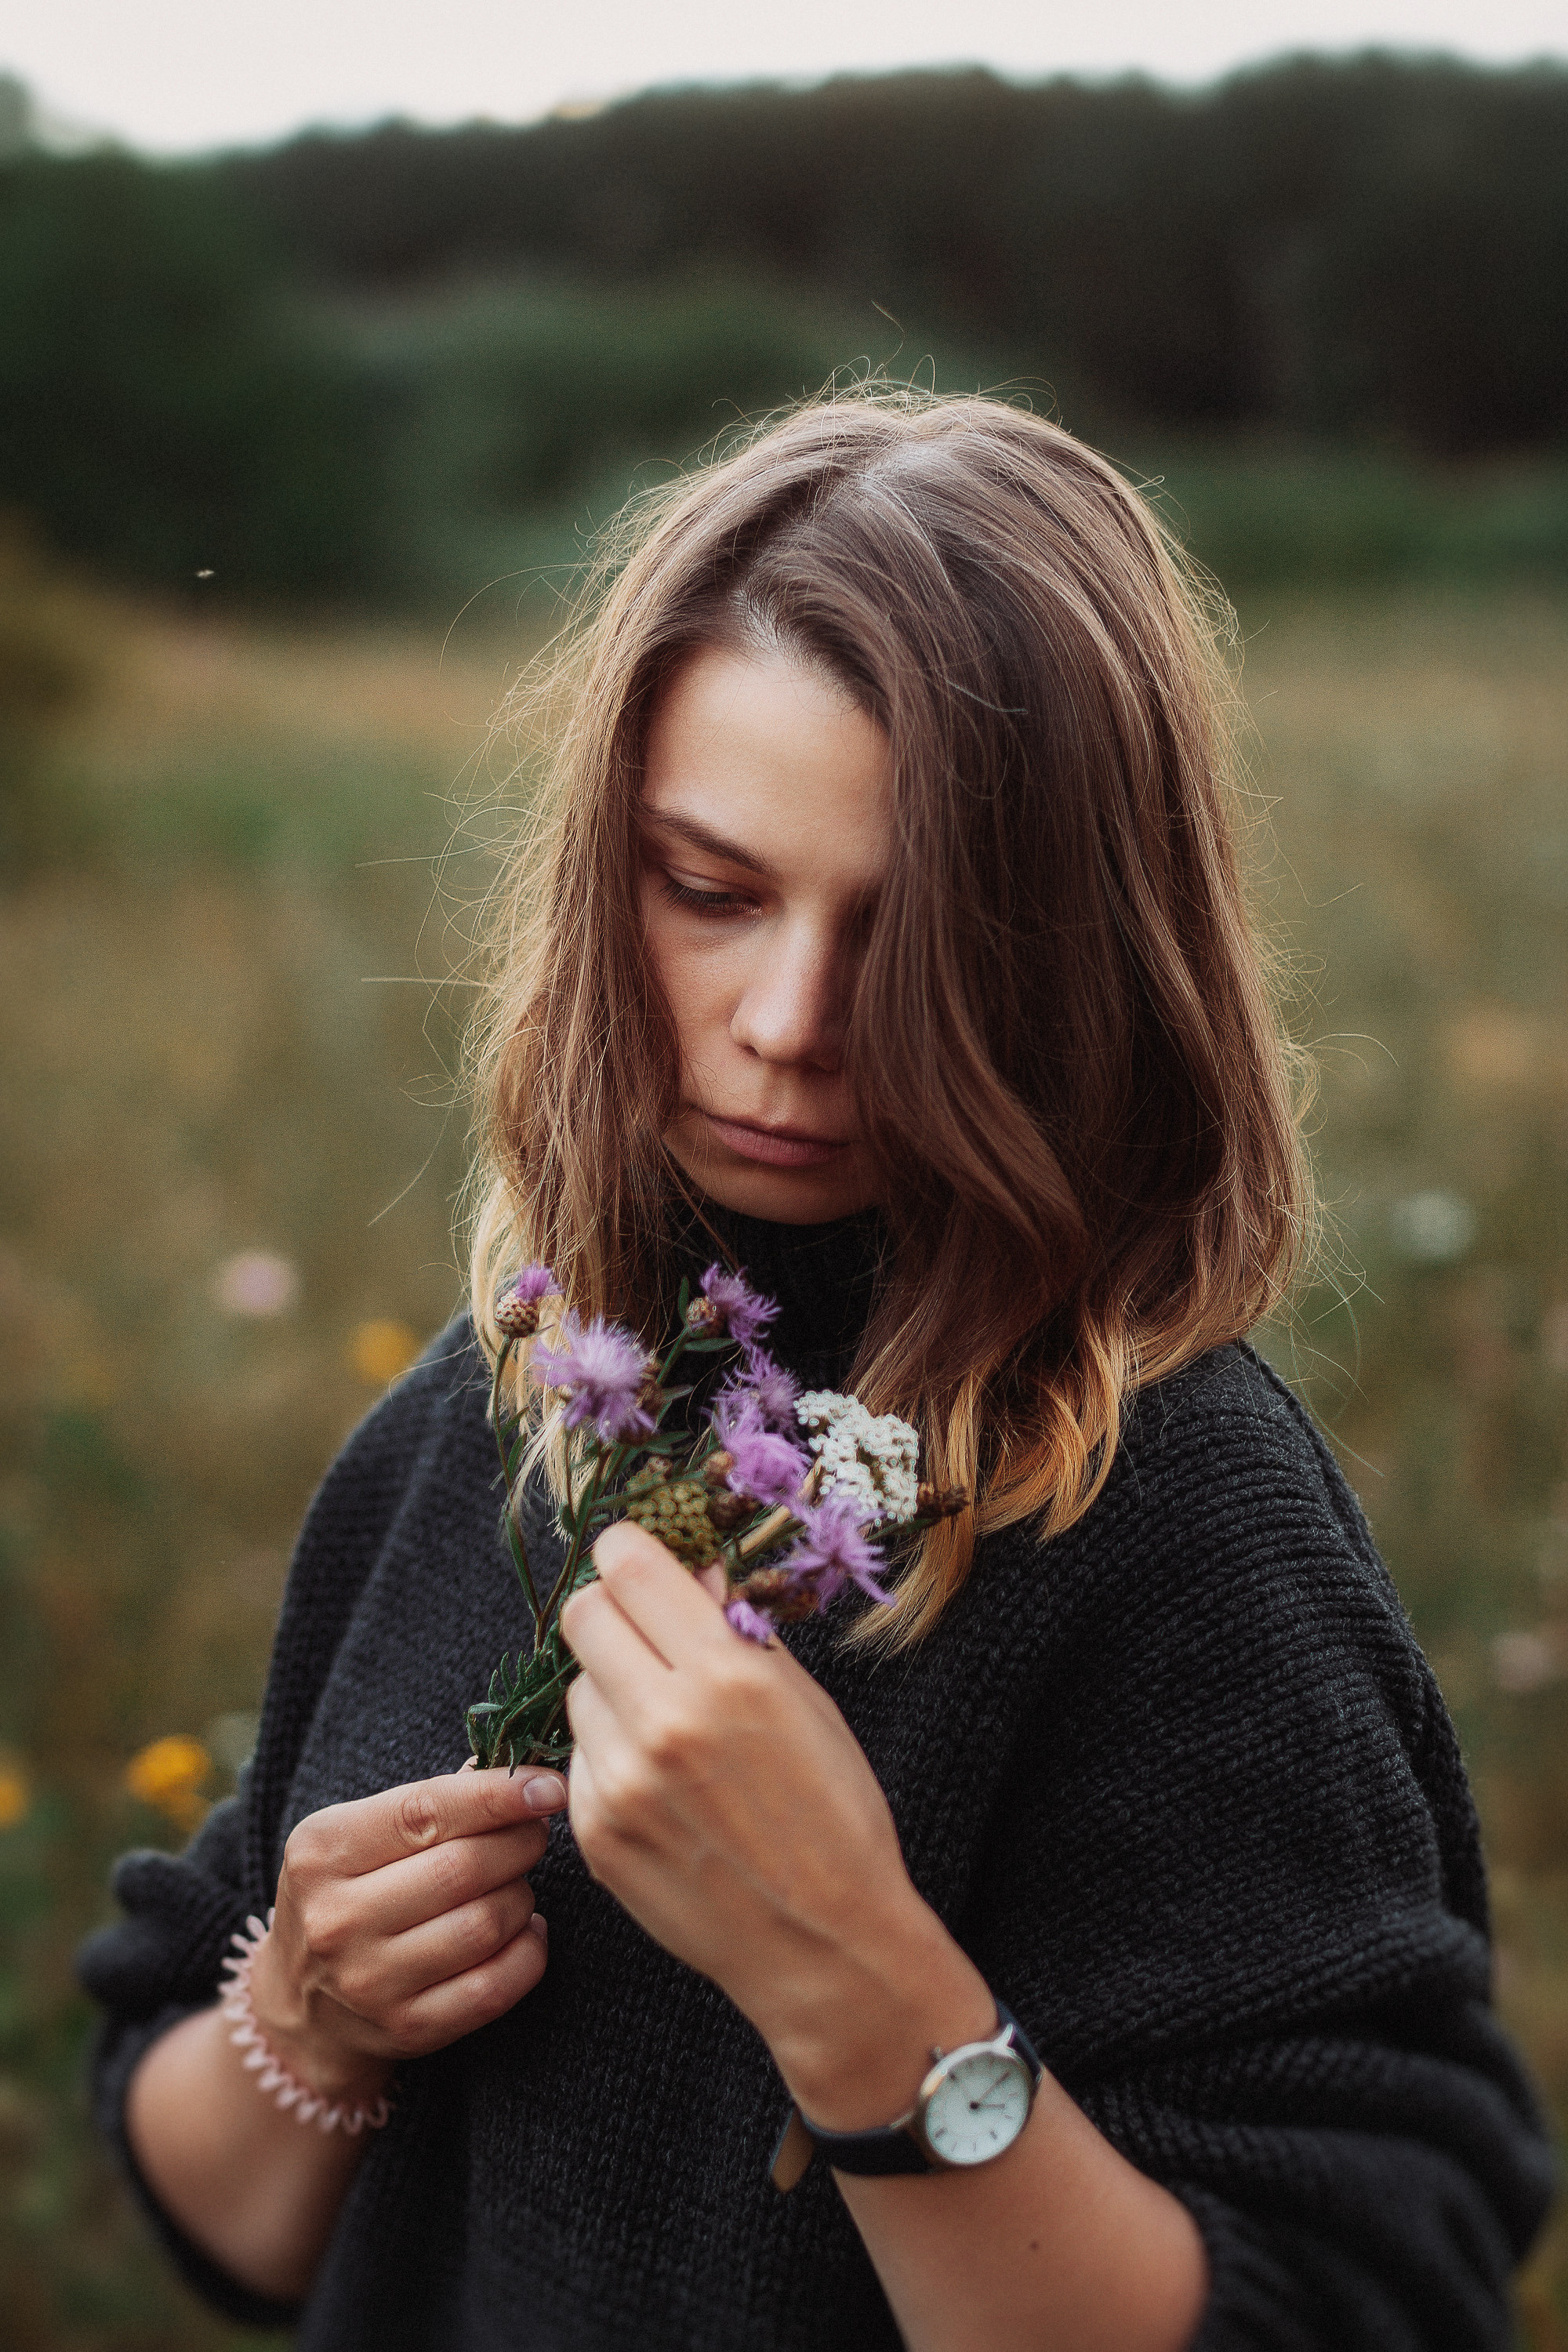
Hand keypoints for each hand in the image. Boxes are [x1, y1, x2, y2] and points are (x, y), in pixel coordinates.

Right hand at [249, 1763, 567, 2100]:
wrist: (304, 2008)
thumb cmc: (347, 1895)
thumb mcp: (358, 1836)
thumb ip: (432, 1801)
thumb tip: (515, 1769)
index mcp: (322, 1852)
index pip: (425, 1810)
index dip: (498, 1794)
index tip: (549, 1785)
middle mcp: (337, 1919)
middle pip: (464, 1868)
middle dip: (519, 1842)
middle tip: (532, 1833)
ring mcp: (370, 1982)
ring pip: (486, 1924)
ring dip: (521, 1895)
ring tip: (513, 1884)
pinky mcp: (407, 2028)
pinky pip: (496, 1986)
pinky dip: (528, 1951)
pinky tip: (523, 1931)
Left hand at [560, 1523, 991, 2125]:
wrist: (824, 1944)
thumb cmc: (834, 1816)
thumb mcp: (804, 1703)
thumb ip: (737, 1629)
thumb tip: (690, 1570)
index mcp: (726, 1676)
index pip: (628, 1566)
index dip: (631, 1553)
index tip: (640, 1562)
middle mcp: (662, 1722)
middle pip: (583, 1615)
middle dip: (614, 1612)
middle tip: (647, 1634)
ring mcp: (618, 1783)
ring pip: (577, 1688)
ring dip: (613, 1689)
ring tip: (669, 1729)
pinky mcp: (594, 1834)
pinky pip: (578, 1758)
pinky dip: (610, 1756)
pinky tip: (662, 1788)